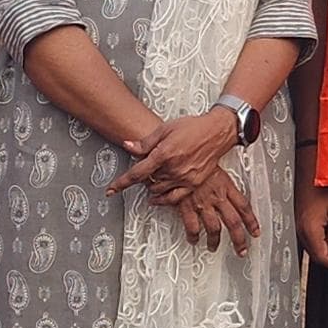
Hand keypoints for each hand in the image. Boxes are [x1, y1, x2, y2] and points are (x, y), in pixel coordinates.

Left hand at [113, 102, 238, 202]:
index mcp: (164, 154)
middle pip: (147, 181)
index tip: (111, 190)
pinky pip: (174, 198)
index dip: (121, 183)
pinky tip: (156, 198)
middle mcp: (173, 169)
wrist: (217, 133)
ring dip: (151, 185)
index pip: (136, 173)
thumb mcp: (165, 129)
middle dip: (142, 175)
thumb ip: (145, 142)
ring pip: (158, 190)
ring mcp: (184, 178)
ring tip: (153, 176)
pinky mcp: (193, 184)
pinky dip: (163, 200)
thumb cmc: (193, 128)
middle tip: (145, 166)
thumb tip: (128, 146)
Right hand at [173, 164, 261, 251]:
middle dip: (239, 239)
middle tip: (242, 249)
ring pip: (214, 228)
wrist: (176, 157)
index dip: (251, 221)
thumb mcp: (212, 163)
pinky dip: (193, 236)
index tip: (255, 231)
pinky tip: (193, 240)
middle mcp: (216, 196)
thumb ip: (219, 176)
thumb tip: (223, 183)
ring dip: (214, 241)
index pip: (244, 206)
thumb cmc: (192, 157)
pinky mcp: (187, 206)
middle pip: (233, 222)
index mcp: (225, 185)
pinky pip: (192, 226)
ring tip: (213, 247)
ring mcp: (202, 203)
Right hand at [299, 184, 327, 272]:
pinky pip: (311, 236)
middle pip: (316, 253)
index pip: (321, 257)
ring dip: (327, 241)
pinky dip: (321, 235)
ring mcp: (299, 226)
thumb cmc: (322, 188)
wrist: (309, 173)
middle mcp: (301, 230)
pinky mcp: (300, 221)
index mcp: (309, 230)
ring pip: (314, 245)